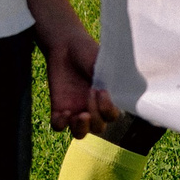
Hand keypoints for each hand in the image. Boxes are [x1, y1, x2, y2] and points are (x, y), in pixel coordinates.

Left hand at [39, 17, 114, 138]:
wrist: (65, 45)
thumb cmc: (87, 51)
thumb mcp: (101, 63)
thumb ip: (109, 79)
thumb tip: (121, 88)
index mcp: (106, 99)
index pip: (112, 116)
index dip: (108, 109)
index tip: (102, 91)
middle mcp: (92, 108)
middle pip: (98, 128)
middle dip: (96, 115)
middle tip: (90, 93)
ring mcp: (75, 110)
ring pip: (80, 133)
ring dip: (81, 128)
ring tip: (79, 115)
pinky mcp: (58, 108)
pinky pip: (58, 126)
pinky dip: (60, 123)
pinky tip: (63, 111)